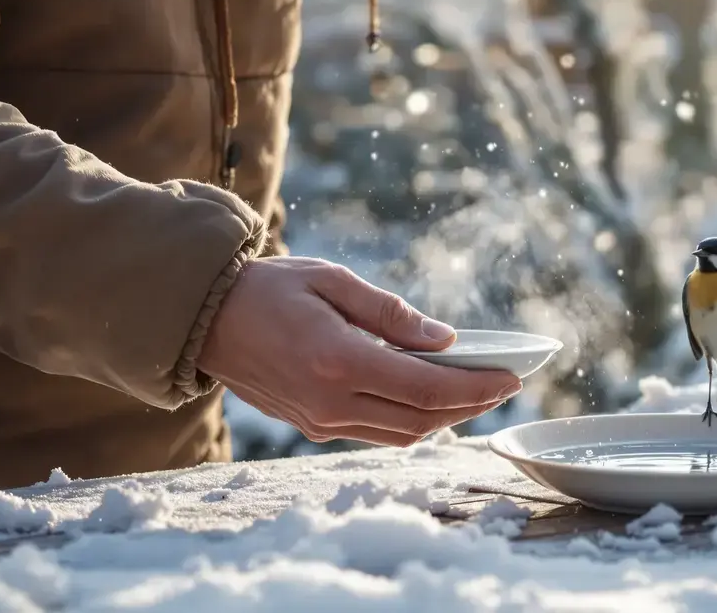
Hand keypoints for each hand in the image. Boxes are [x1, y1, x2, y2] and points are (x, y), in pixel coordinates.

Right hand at [197, 256, 521, 445]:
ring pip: (402, 435)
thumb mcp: (333, 281)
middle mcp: (331, 403)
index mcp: (339, 362)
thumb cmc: (269, 289)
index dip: (477, 387)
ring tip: (477, 392)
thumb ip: (392, 314)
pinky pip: (376, 432)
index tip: (512, 377)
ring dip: (445, 418)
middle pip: (422, 420)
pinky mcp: (313, 427)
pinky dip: (412, 420)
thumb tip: (446, 340)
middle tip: (504, 384)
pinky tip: (431, 398)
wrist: (203, 319)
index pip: (427, 389)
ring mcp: (320, 422)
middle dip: (471, 406)